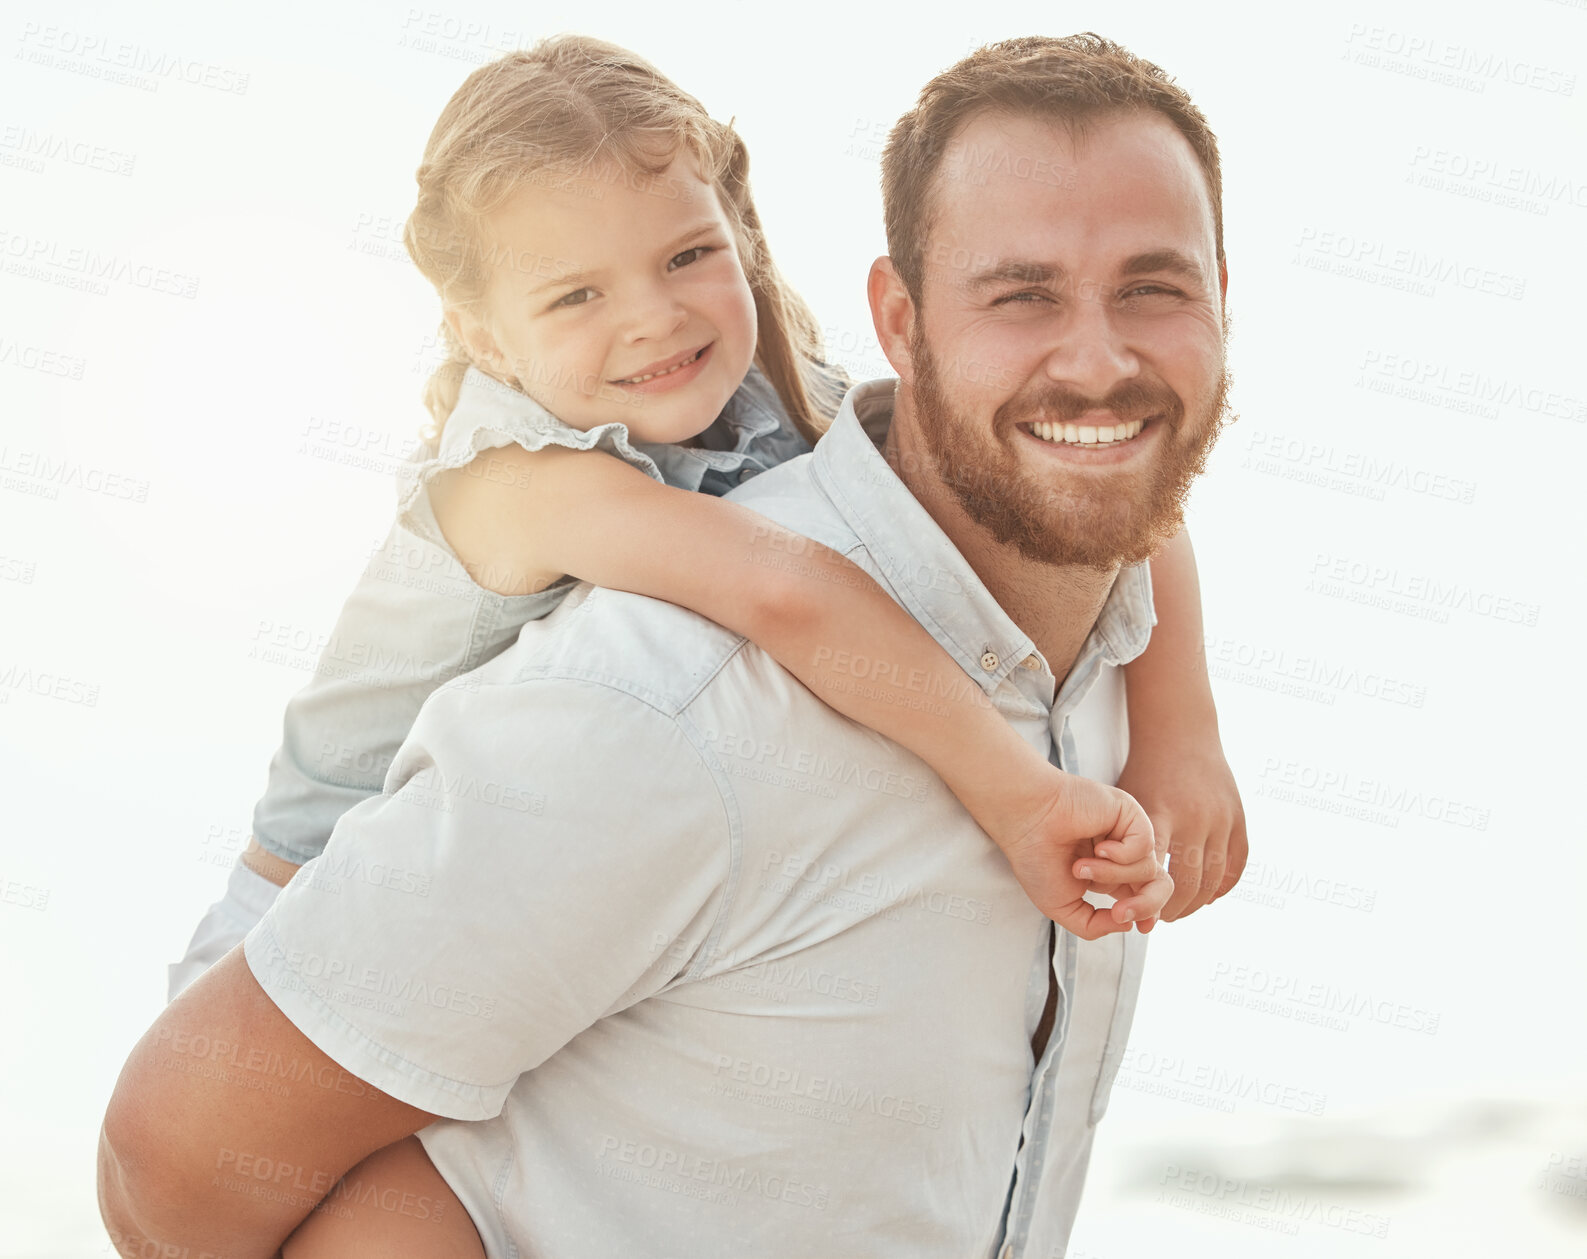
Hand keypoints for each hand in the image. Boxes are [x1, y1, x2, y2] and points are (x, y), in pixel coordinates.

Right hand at [991, 768, 1171, 939]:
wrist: (1026, 822)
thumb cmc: (1036, 856)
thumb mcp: (1062, 907)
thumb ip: (1093, 926)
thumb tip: (1126, 924)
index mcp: (1109, 875)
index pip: (1144, 896)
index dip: (1148, 913)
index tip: (1139, 927)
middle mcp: (1122, 854)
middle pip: (1160, 886)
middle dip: (1146, 906)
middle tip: (1120, 913)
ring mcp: (1127, 833)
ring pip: (1148, 869)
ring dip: (1113, 876)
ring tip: (1080, 867)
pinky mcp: (1129, 813)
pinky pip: (1145, 845)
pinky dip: (1122, 854)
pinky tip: (1098, 847)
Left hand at [1116, 736, 1246, 921]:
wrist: (1180, 733)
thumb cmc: (1144, 773)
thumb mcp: (1127, 803)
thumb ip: (1125, 842)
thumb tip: (1119, 888)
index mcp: (1160, 815)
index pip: (1154, 872)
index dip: (1147, 900)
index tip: (1140, 915)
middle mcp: (1193, 818)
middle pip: (1187, 882)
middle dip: (1173, 908)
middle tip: (1161, 919)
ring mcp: (1220, 818)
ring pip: (1214, 879)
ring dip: (1197, 903)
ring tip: (1181, 911)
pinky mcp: (1239, 817)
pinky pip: (1237, 864)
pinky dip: (1224, 886)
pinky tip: (1209, 896)